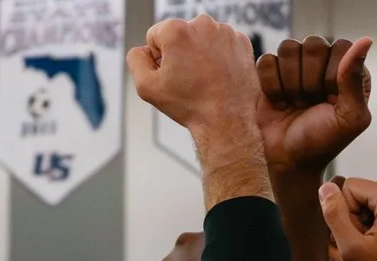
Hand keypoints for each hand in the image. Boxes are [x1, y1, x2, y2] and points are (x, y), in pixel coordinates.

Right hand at [128, 16, 260, 136]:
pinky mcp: (241, 41)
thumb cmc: (191, 105)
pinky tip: (218, 76)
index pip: (155, 35)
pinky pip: (221, 43)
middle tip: (187, 79)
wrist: (228, 119)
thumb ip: (135, 59)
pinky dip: (218, 56)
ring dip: (200, 54)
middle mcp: (202, 24)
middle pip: (180, 34)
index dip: (158, 57)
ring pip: (201, 38)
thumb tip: (143, 50)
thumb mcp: (146, 87)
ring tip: (204, 79)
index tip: (171, 74)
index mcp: (176, 30)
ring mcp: (225, 32)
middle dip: (180, 52)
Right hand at [256, 36, 372, 176]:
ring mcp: (297, 65)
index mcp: (350, 69)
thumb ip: (356, 79)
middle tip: (311, 104)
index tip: (331, 101)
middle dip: (309, 81)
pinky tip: (280, 102)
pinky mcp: (272, 72)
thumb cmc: (324, 141)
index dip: (332, 76)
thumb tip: (366, 40)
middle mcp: (324, 62)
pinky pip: (267, 61)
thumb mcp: (350, 117)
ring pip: (288, 48)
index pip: (341, 47)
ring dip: (290, 83)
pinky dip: (272, 86)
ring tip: (297, 103)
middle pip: (313, 44)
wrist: (290, 160)